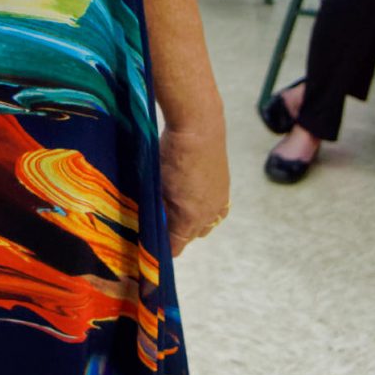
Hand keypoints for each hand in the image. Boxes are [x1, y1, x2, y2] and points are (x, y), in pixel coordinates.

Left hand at [158, 116, 229, 257]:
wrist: (199, 127)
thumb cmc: (171, 153)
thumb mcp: (157, 183)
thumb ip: (156, 207)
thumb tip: (152, 220)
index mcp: (189, 218)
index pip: (175, 247)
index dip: (162, 248)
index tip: (150, 243)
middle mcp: (208, 216)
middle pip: (190, 237)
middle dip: (175, 234)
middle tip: (158, 220)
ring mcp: (219, 203)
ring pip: (204, 225)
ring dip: (191, 223)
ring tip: (176, 208)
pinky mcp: (224, 190)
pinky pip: (216, 212)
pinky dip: (204, 211)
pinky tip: (194, 198)